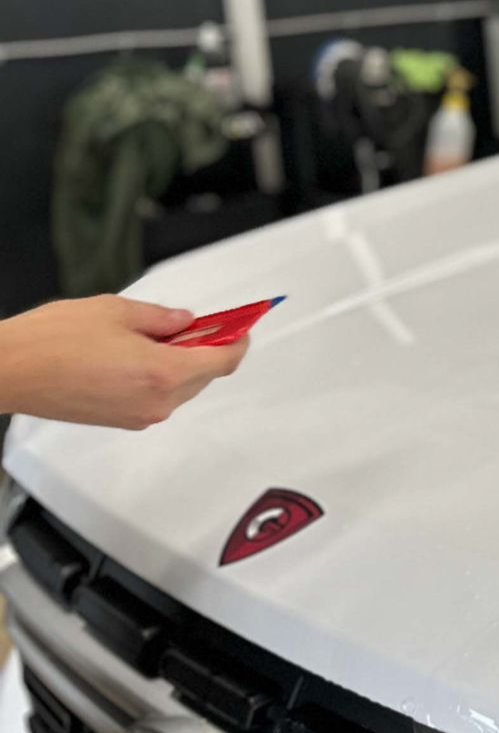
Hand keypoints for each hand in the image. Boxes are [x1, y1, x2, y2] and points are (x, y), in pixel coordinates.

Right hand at [0, 297, 249, 429]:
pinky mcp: (125, 422)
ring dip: (183, 365)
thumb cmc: (51, 341)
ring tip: (160, 337)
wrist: (10, 370)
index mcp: (163, 372)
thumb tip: (185, 321)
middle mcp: (158, 402)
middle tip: (201, 325)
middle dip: (209, 350)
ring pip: (183, 389)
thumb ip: (160, 317)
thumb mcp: (115, 311)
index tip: (243, 328)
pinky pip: (159, 399)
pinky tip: (141, 356)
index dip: (238, 341)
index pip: (223, 360)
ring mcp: (142, 416)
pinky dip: (162, 378)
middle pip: (206, 376)